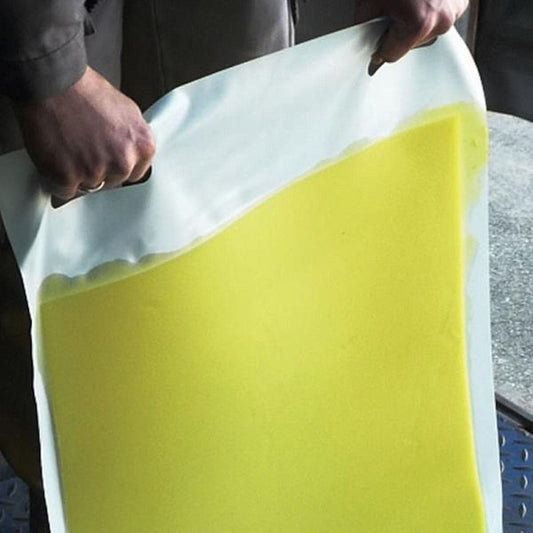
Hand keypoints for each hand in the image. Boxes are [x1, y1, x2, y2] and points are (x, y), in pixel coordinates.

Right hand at [15, 67, 154, 199]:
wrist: (53, 82)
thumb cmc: (85, 91)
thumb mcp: (126, 112)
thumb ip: (132, 139)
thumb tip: (131, 155)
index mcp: (143, 147)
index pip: (135, 173)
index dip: (117, 165)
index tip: (106, 157)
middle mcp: (124, 161)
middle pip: (112, 181)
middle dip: (98, 169)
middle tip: (83, 147)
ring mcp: (97, 171)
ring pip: (88, 186)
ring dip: (77, 174)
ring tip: (68, 147)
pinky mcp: (70, 177)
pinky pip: (65, 190)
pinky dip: (57, 179)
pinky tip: (55, 157)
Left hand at [355, 0, 467, 69]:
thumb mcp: (370, 0)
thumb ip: (366, 26)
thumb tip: (364, 41)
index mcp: (418, 24)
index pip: (391, 55)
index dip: (380, 45)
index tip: (376, 39)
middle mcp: (441, 20)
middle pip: (410, 44)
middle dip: (398, 30)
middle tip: (393, 7)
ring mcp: (455, 10)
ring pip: (426, 31)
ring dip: (414, 21)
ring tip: (407, 0)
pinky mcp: (461, 1)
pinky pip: (440, 16)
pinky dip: (429, 9)